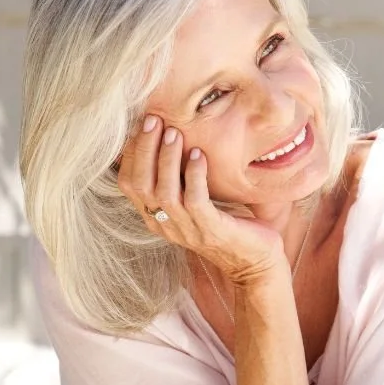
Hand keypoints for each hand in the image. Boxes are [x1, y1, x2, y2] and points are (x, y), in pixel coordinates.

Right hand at [117, 114, 285, 284]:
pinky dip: (195, 176)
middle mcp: (165, 225)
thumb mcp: (195, 201)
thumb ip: (180, 179)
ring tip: (174, 133)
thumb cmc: (226, 225)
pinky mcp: (211, 231)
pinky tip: (199, 155)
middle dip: (144, 150)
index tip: (140, 125)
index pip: (129, 185)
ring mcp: (187, 230)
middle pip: (141, 186)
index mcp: (156, 218)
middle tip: (153, 120)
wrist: (254, 263)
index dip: (130, 154)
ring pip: (164, 193)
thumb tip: (169, 138)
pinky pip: (195, 201)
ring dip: (167, 159)